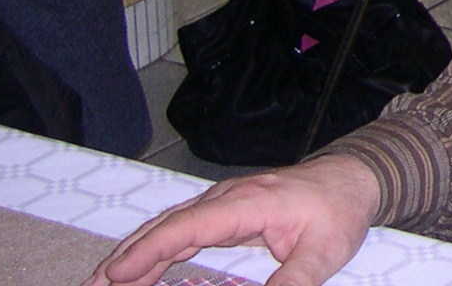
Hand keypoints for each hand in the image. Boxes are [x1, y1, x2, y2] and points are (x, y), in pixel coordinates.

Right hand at [88, 155, 380, 285]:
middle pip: (164, 226)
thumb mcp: (325, 251)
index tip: (117, 274)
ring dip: (131, 255)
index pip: (187, 226)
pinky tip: (132, 273)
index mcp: (246, 203)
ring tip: (96, 284)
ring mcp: (222, 204)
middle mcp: (226, 199)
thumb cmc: (339, 209)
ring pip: (166, 228)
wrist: (355, 177)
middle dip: (124, 257)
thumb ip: (295, 282)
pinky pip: (178, 231)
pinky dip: (151, 251)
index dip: (150, 250)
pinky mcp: (224, 214)